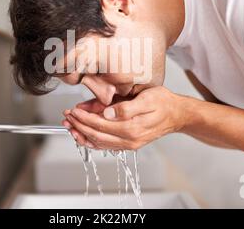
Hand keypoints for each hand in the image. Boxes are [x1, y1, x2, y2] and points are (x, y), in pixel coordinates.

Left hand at [61, 86, 195, 149]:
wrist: (177, 114)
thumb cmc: (163, 102)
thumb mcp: (146, 98)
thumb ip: (126, 107)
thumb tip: (108, 113)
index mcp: (132, 128)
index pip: (100, 124)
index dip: (84, 118)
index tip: (73, 110)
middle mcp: (129, 140)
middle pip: (96, 135)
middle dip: (78, 126)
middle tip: (66, 117)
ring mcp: (129, 144)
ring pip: (99, 143)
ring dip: (82, 135)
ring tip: (69, 127)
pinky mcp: (129, 144)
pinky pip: (106, 146)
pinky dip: (92, 142)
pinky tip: (83, 137)